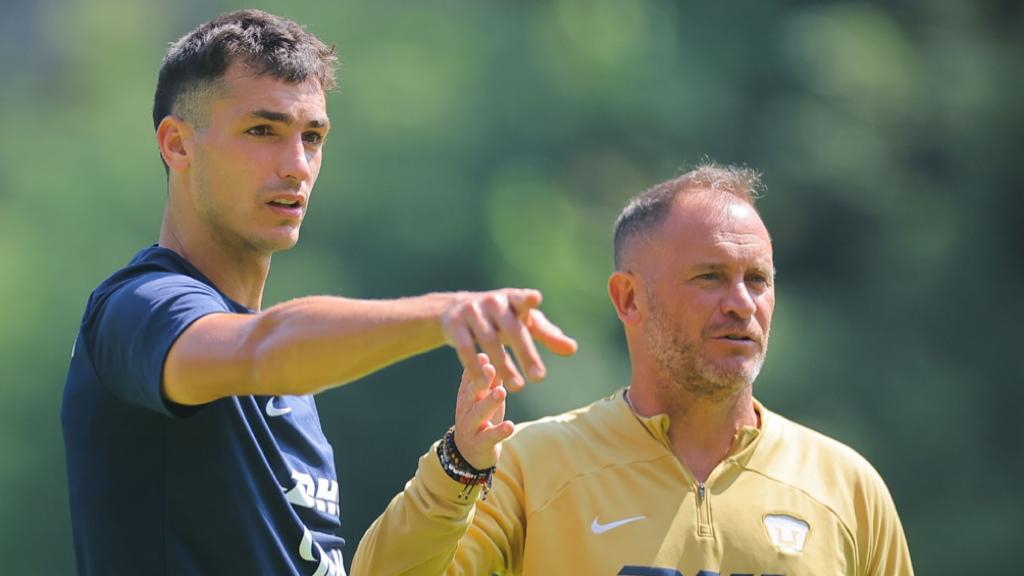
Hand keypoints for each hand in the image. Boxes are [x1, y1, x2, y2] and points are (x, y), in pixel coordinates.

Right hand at [440, 289, 577, 390]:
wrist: (454, 310)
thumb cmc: (500, 318)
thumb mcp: (522, 322)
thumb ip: (547, 335)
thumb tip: (572, 349)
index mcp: (512, 298)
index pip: (521, 298)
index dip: (527, 299)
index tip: (535, 298)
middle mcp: (492, 301)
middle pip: (511, 329)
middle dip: (525, 353)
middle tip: (539, 378)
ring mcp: (471, 311)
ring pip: (489, 341)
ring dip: (504, 366)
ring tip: (518, 387)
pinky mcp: (453, 324)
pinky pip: (465, 349)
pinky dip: (475, 367)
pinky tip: (485, 383)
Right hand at [454, 354, 513, 469]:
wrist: (468, 454)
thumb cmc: (480, 418)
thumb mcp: (485, 398)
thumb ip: (492, 378)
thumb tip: (498, 351)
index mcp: (466, 396)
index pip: (469, 378)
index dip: (476, 367)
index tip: (485, 354)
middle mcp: (466, 410)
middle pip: (471, 393)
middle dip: (480, 380)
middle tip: (491, 368)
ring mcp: (471, 427)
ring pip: (479, 414)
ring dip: (489, 402)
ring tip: (500, 392)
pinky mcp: (480, 444)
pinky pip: (489, 437)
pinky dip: (499, 431)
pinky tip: (509, 425)